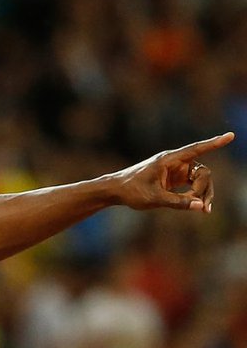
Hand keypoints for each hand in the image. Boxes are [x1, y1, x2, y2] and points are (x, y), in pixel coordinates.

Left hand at [113, 132, 233, 212]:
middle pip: (203, 172)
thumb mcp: (154, 198)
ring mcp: (175, 170)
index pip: (197, 149)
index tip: (231, 136)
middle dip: (205, 189)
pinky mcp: (175, 179)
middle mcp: (175, 162)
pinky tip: (200, 208)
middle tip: (202, 207)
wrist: (116, 190)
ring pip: (200, 179)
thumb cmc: (132, 191)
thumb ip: (177, 202)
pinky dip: (198, 196)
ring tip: (203, 211)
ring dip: (203, 194)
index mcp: (169, 159)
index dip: (214, 143)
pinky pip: (193, 185)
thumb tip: (200, 206)